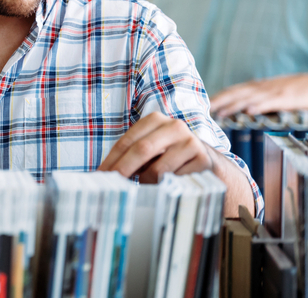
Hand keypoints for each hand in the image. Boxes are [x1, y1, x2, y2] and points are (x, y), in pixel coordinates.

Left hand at [98, 111, 213, 182]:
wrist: (206, 162)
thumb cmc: (168, 156)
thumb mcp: (150, 149)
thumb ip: (132, 156)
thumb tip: (106, 174)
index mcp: (155, 120)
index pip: (127, 141)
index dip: (112, 160)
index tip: (101, 176)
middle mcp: (174, 126)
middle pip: (142, 149)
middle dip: (124, 169)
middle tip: (112, 186)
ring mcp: (190, 141)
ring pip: (159, 169)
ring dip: (148, 182)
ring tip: (148, 185)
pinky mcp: (203, 159)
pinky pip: (177, 180)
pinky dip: (167, 187)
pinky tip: (169, 186)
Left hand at [209, 73, 307, 116]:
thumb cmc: (286, 91)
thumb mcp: (266, 93)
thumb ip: (251, 99)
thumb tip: (232, 110)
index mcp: (252, 88)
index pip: (229, 91)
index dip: (215, 98)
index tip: (200, 105)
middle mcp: (258, 88)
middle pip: (233, 94)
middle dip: (218, 101)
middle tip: (202, 110)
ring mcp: (270, 93)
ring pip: (248, 99)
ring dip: (233, 106)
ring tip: (220, 113)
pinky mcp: (284, 99)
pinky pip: (269, 103)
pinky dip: (259, 107)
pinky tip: (250, 112)